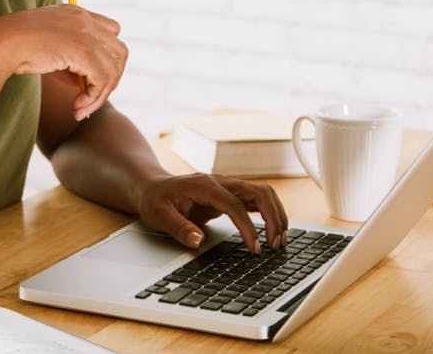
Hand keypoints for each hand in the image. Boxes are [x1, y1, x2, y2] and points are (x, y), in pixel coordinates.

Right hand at [0, 4, 126, 119]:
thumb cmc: (15, 49)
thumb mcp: (48, 51)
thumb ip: (70, 61)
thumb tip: (85, 85)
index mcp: (76, 13)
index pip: (111, 31)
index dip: (105, 57)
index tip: (87, 77)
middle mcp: (84, 20)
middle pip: (119, 51)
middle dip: (109, 78)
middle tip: (89, 98)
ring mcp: (85, 33)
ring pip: (114, 69)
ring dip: (101, 95)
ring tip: (80, 109)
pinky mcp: (82, 50)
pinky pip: (102, 79)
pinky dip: (94, 98)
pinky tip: (76, 108)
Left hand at [134, 174, 288, 252]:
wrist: (153, 188)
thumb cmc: (156, 200)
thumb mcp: (159, 215)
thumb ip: (178, 228)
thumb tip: (197, 241)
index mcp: (204, 185)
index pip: (235, 205)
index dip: (248, 227)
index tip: (254, 248)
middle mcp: (221, 182)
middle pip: (259, 192)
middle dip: (273, 218)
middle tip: (275, 245)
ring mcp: (228, 187)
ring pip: (263, 194)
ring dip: (276, 215)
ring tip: (279, 241)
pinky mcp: (231, 195)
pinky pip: (257, 200)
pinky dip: (270, 214)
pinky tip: (274, 232)